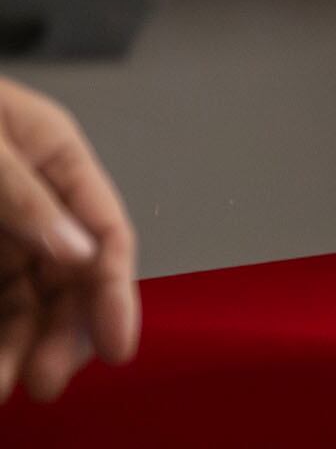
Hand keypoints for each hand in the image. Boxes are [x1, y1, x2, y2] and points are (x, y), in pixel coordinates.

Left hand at [0, 79, 135, 403]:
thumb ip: (25, 196)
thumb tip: (78, 250)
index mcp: (54, 156)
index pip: (105, 230)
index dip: (115, 290)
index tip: (118, 345)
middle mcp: (33, 199)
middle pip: (68, 275)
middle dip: (62, 332)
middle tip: (44, 380)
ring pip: (26, 299)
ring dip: (21, 344)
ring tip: (1, 385)